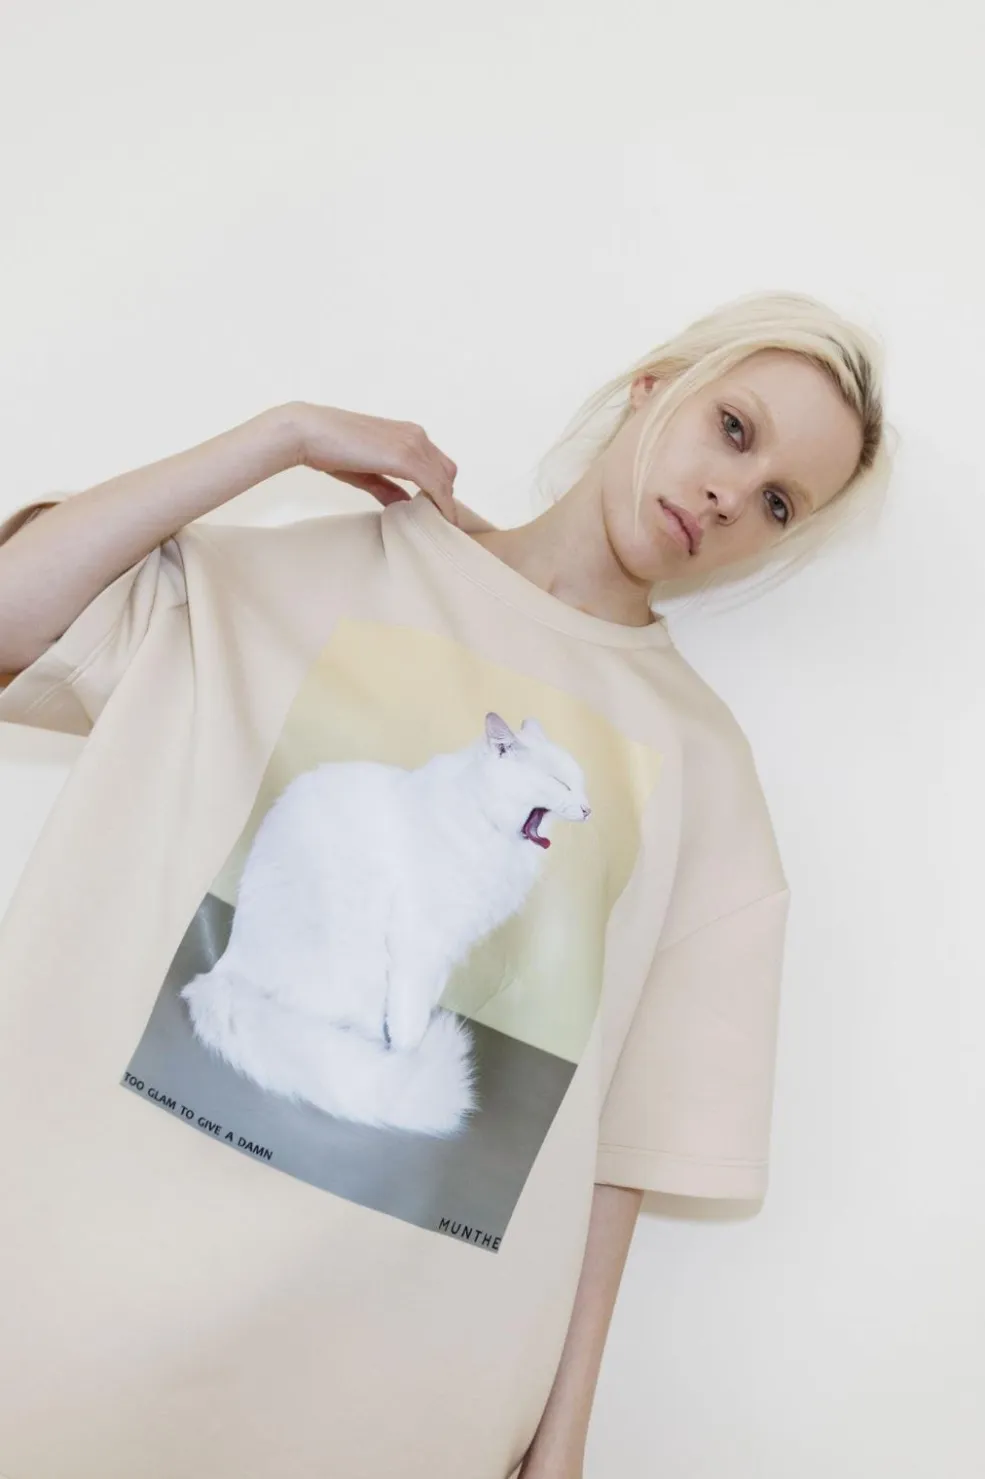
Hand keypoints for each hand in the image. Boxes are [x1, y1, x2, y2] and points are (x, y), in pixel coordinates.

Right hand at [289, 401, 458, 524]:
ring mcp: (412, 444)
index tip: (438, 513)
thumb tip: (404, 504)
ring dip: (446, 504)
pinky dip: (442, 505)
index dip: (439, 489)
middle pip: (447, 471)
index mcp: (406, 434)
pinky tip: (440, 521)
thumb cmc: (329, 449)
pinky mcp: (406, 457)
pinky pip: (436, 486)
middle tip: (438, 523)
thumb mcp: (366, 472)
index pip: (436, 463)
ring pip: (445, 479)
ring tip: (440, 528)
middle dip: (445, 497)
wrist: (308, 432)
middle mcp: (415, 435)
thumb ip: (387, 487)